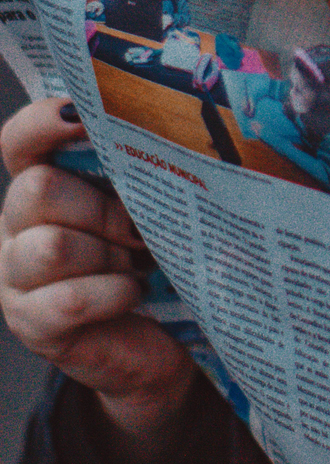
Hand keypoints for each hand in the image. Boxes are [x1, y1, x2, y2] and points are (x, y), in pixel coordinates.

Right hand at [0, 98, 195, 463]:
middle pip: (38, 190)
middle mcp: (15, 226)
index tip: (85, 117)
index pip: (19, 140)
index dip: (44, 123)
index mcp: (42, 184)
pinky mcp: (31, 323)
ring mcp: (15, 276)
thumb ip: (140, 171)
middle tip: (138, 229)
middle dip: (101, 208)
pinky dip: (113, 293)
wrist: (156, 346)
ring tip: (138, 266)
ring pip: (52, 246)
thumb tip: (178, 130)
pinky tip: (133, 293)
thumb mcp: (145, 208)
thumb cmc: (152, 262)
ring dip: (109, 255)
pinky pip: (69, 299)